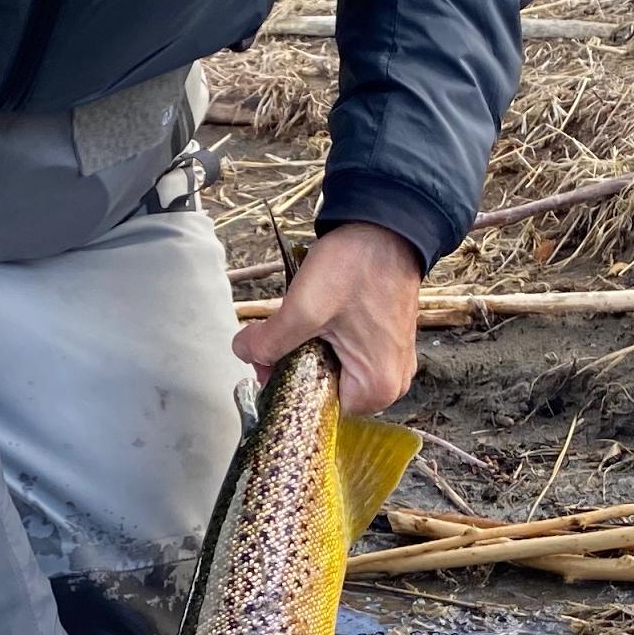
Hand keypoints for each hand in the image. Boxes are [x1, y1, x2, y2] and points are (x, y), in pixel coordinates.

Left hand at [233, 221, 421, 412]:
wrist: (387, 226)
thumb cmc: (357, 267)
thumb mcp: (304, 308)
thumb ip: (269, 342)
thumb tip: (242, 353)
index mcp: (377, 389)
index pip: (316, 409)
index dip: (285, 385)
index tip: (268, 358)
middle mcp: (391, 385)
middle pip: (324, 391)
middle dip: (294, 367)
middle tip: (275, 335)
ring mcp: (391, 363)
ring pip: (332, 372)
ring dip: (306, 351)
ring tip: (297, 321)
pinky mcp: (385, 344)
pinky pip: (345, 355)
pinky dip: (324, 341)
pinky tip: (316, 318)